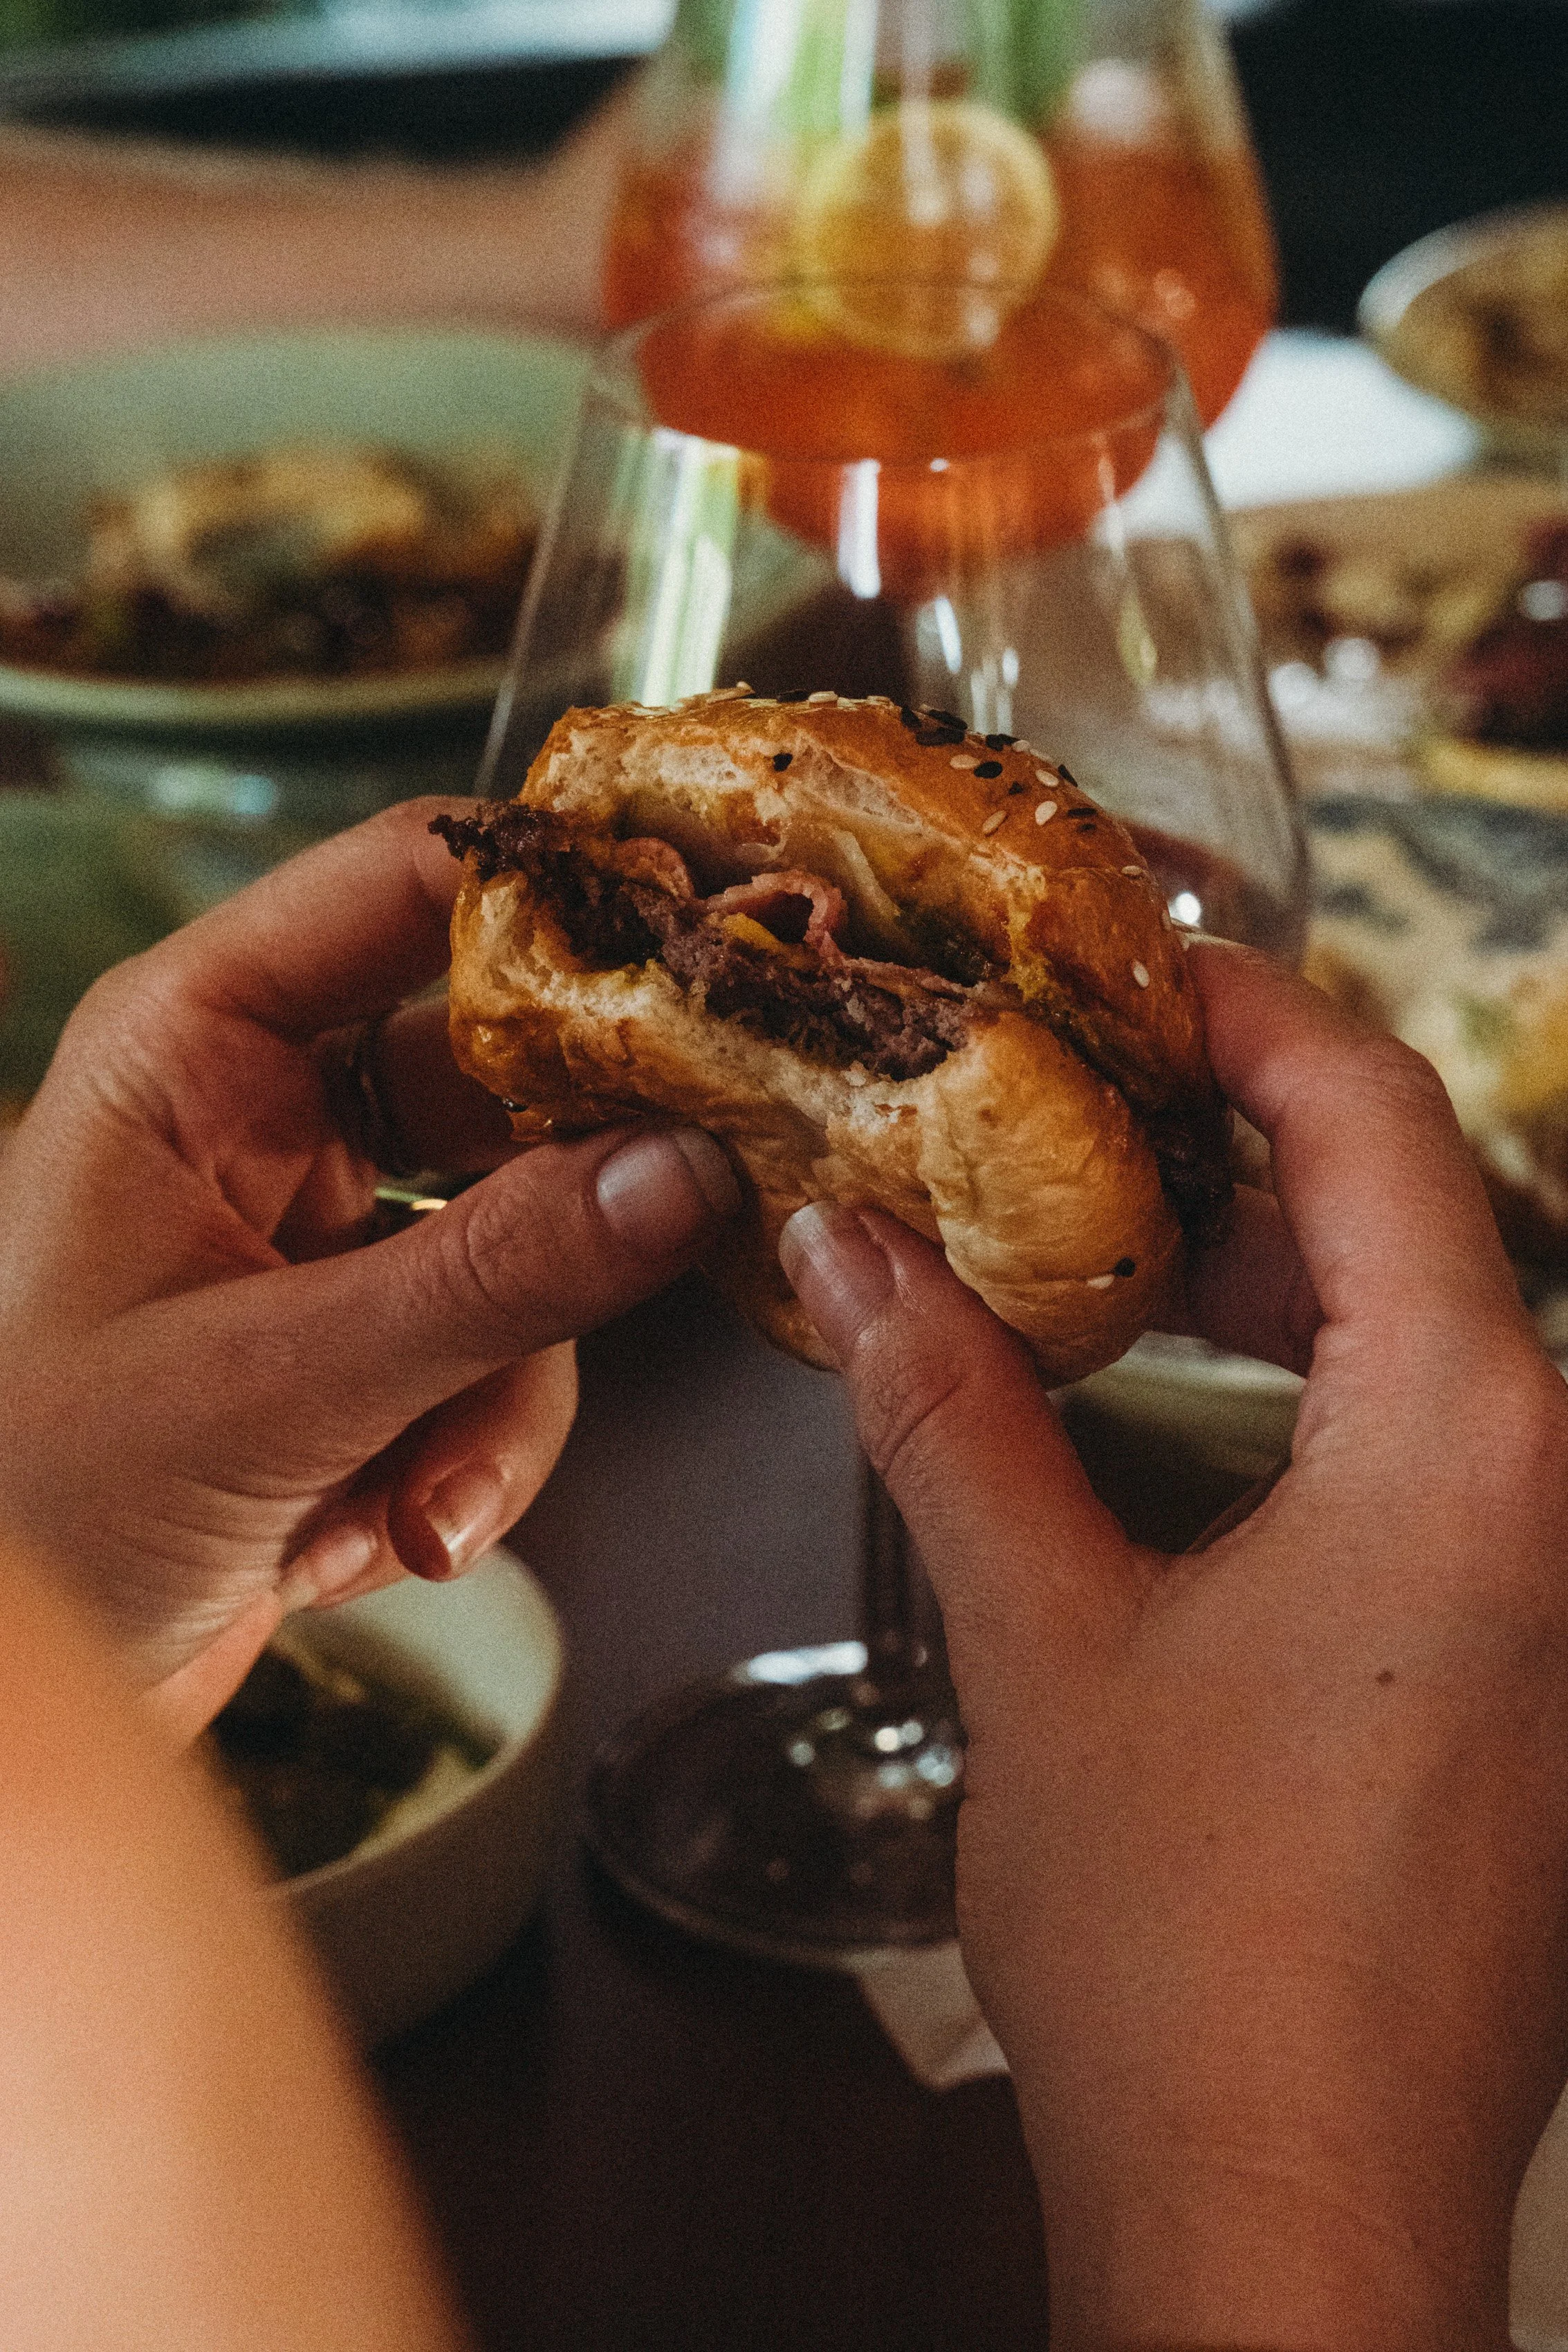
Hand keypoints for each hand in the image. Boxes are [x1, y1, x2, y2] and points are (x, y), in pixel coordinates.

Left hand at [0, 801, 736, 1730]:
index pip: (410, 882)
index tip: (711, 932)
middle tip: (685, 1217)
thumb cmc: (29, 1508)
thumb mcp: (268, 1384)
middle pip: (502, 1076)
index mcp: (194, 1046)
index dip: (566, 888)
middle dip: (579, 1195)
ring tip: (425, 1504)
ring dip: (499, 1394)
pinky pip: (496, 1359)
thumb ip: (491, 1277)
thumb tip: (683, 1174)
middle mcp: (267, 1117)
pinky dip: (464, 1461)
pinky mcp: (359, 1348)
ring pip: (526, 1244)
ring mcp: (322, 1237)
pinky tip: (380, 1540)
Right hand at [779, 944, 1567, 2351]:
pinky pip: (1466, 1471)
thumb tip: (851, 1257)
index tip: (1148, 972)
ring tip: (1133, 1263)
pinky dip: (1343, 1407)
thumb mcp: (1042, 1639)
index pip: (1385, 1129)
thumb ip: (949, 1410)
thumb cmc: (1188, 1955)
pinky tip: (1216, 1428)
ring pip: (1453, 1353)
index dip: (1259, 1019)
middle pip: (1433, 1227)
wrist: (1286, 2223)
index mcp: (1477, 1444)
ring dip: (1297, 1287)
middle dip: (1255, 1156)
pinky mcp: (1551, 1688)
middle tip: (1091, 1117)